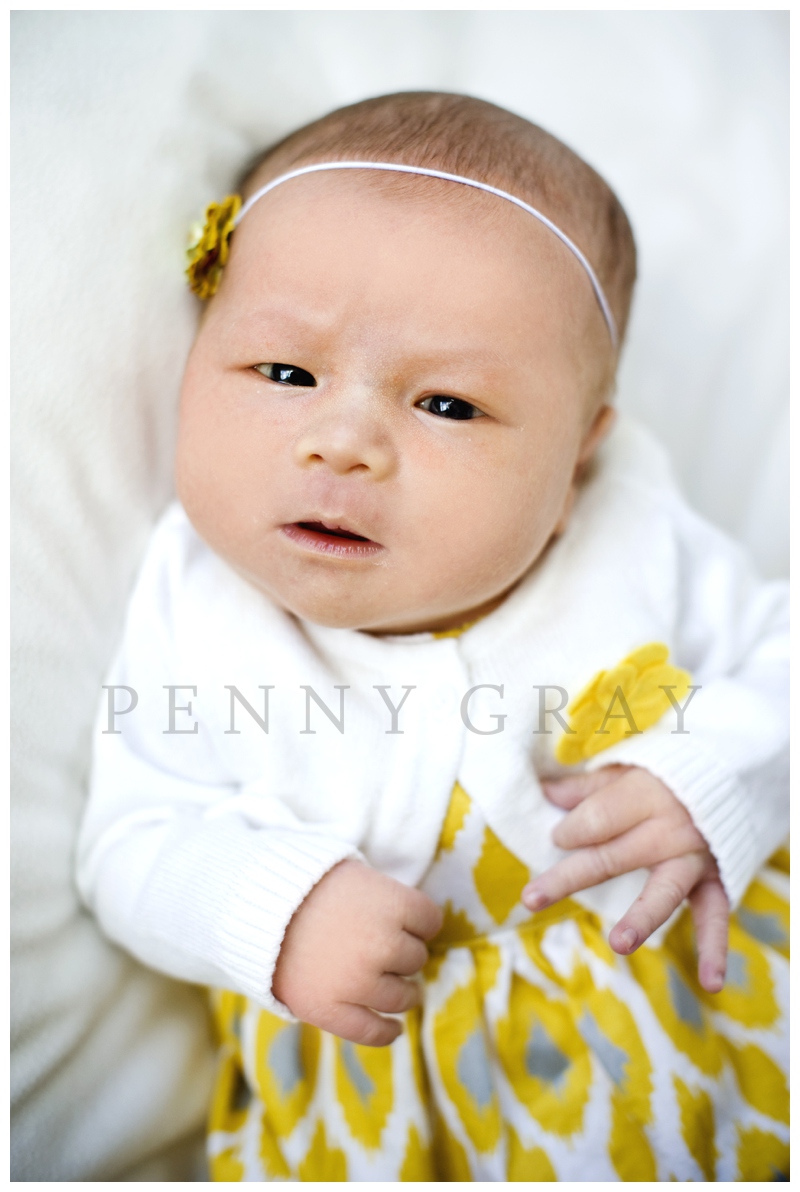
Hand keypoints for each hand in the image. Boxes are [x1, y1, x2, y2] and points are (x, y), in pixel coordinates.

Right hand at [272, 859, 442, 1045]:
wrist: (256, 906)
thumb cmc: (309, 885)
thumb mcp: (357, 875)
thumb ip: (389, 898)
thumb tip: (419, 926)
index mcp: (392, 904)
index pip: (430, 920)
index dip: (419, 922)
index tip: (406, 923)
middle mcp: (382, 944)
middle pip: (416, 957)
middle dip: (403, 952)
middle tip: (384, 947)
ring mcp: (357, 981)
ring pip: (403, 995)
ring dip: (403, 991)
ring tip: (397, 987)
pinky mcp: (330, 1010)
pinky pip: (373, 1031)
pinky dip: (388, 1032)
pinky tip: (392, 1027)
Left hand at [521, 765, 728, 992]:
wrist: (735, 774)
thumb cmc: (669, 774)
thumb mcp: (629, 768)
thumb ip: (590, 787)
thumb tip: (545, 792)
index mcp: (646, 795)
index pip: (598, 818)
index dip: (571, 829)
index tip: (557, 838)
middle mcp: (671, 829)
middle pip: (613, 857)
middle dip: (569, 877)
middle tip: (531, 898)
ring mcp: (695, 858)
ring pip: (663, 891)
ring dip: (641, 919)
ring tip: (618, 944)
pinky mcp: (717, 881)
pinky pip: (716, 917)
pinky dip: (716, 950)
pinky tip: (709, 982)